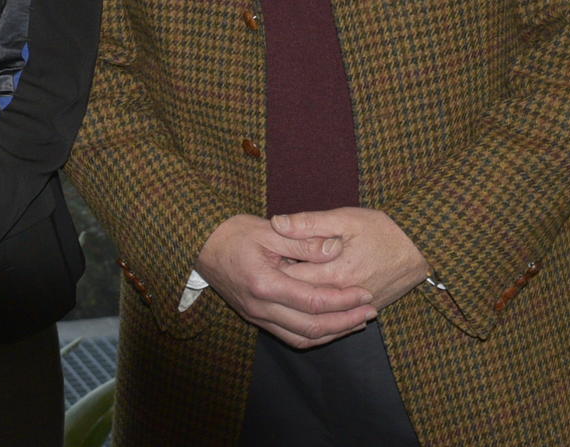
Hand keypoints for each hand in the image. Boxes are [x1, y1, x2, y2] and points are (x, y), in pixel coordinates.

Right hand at [195, 214, 376, 348]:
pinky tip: (330, 326)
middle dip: (345, 322)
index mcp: (264, 284)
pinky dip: (314, 335)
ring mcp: (256, 316)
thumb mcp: (270, 230)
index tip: (365, 294)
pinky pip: (289, 336)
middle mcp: (260, 307)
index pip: (313, 301)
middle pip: (311, 327)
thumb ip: (303, 242)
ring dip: (332, 333)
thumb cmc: (233, 232)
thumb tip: (335, 249)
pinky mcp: (255, 318)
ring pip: (301, 338)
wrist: (200, 243)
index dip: (343, 301)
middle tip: (370, 312)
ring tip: (357, 322)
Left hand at [270, 208, 429, 310]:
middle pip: (302, 300)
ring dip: (301, 305)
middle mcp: (344, 296)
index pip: (292, 280)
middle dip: (283, 289)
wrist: (423, 247)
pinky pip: (339, 319)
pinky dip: (323, 315)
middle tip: (268, 274)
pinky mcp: (368, 309)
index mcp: (335, 273)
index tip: (261, 261)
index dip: (274, 271)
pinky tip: (310, 306)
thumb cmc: (385, 228)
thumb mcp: (345, 217)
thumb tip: (276, 223)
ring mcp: (357, 306)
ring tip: (285, 291)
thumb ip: (309, 223)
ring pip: (320, 314)